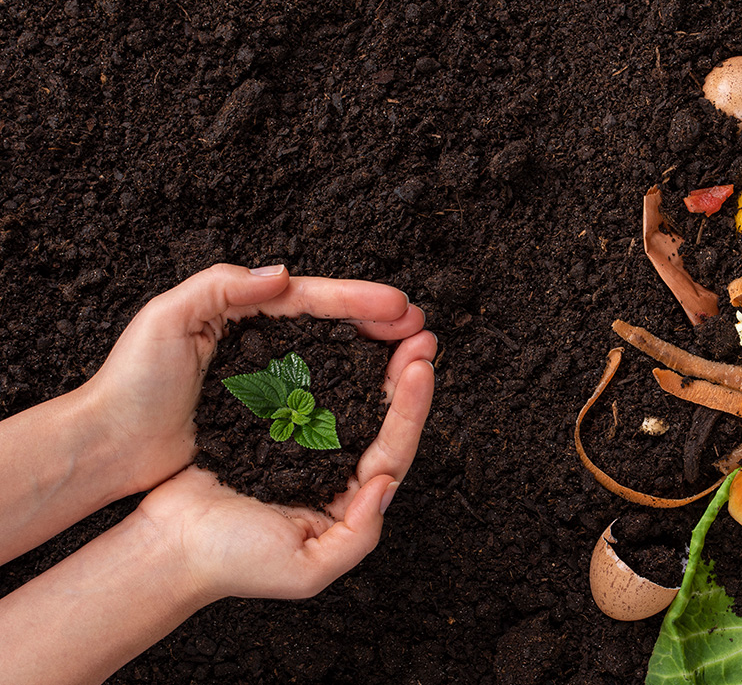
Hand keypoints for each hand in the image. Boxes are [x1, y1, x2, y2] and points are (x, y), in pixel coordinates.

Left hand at [81, 263, 426, 497]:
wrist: (107, 447)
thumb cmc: (129, 383)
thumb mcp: (166, 318)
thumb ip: (220, 286)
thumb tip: (282, 274)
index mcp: (241, 310)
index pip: (312, 298)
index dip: (359, 300)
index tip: (400, 307)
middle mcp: (260, 340)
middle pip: (334, 324)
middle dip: (381, 324)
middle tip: (422, 330)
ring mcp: (266, 379)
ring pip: (335, 358)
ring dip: (376, 356)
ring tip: (413, 357)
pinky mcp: (266, 417)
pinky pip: (320, 398)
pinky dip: (352, 391)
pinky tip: (377, 397)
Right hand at [134, 327, 434, 599]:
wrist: (167, 548)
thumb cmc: (232, 564)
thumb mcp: (307, 568)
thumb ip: (357, 535)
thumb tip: (385, 485)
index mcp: (347, 498)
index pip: (393, 450)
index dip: (411, 410)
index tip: (422, 368)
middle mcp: (331, 467)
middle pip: (379, 415)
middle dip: (402, 373)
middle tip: (421, 335)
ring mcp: (300, 442)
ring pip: (347, 394)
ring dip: (371, 360)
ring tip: (391, 325)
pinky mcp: (267, 421)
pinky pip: (303, 385)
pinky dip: (323, 361)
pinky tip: (337, 334)